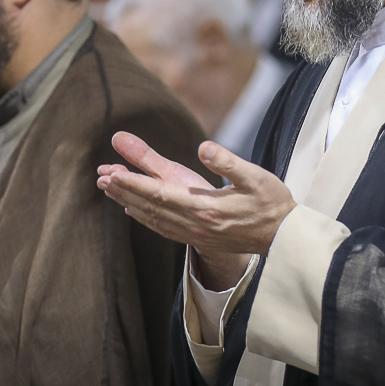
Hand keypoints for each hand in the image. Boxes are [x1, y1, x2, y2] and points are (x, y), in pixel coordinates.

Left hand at [97, 132, 295, 289]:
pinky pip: (163, 229)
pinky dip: (144, 218)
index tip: (113, 173)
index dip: (135, 183)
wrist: (284, 238)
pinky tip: (133, 211)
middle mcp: (195, 224)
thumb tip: (204, 147)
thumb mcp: (255, 177)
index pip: (161, 193)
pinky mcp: (198, 238)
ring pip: (154, 219)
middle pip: (150, 207)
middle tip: (100, 177)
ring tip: (108, 189)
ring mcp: (195, 234)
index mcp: (205, 208)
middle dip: (124, 191)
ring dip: (129, 203)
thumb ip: (228, 162)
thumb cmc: (271, 203)